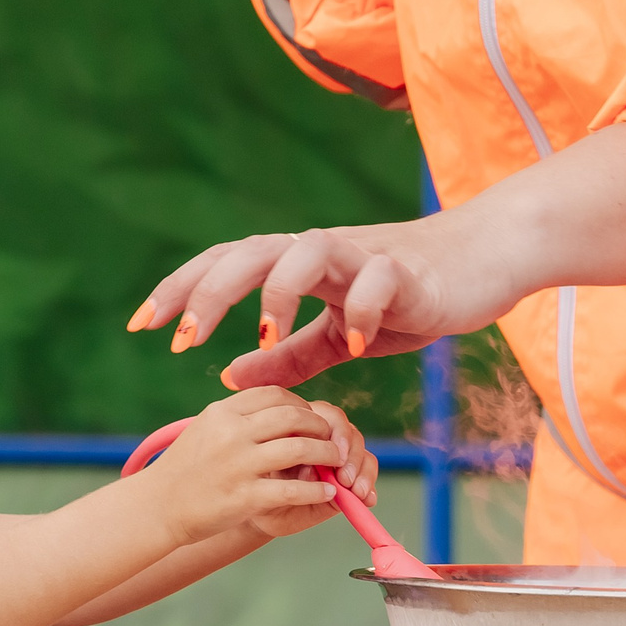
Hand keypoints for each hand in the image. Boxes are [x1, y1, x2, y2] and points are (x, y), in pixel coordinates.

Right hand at [126, 388, 346, 543]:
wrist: (157, 507)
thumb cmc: (185, 470)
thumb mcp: (207, 429)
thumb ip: (239, 417)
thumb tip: (282, 409)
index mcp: (223, 412)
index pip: (275, 394)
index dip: (301, 404)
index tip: (311, 417)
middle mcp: (231, 432)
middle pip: (293, 416)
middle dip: (320, 426)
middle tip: (332, 438)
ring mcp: (238, 464)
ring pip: (300, 448)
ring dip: (326, 454)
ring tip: (336, 463)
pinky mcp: (245, 497)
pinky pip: (293, 490)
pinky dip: (316, 490)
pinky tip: (327, 493)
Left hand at [129, 122, 625, 390]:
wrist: (482, 261)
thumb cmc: (407, 295)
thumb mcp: (339, 333)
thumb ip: (288, 354)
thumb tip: (230, 373)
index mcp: (296, 267)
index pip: (224, 266)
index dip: (181, 291)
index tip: (143, 326)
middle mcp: (319, 252)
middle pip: (248, 254)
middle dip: (209, 292)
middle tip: (183, 338)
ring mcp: (362, 255)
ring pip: (303, 253)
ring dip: (277, 294)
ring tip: (264, 338)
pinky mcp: (406, 269)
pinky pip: (376, 281)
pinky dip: (361, 308)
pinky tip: (355, 342)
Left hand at [248, 400, 380, 539]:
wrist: (263, 513)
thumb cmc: (259, 494)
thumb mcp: (267, 482)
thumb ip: (286, 472)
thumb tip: (312, 470)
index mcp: (299, 428)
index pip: (326, 417)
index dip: (336, 434)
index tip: (335, 459)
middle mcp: (321, 437)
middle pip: (348, 430)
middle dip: (351, 455)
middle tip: (346, 479)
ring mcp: (337, 454)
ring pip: (361, 449)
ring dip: (363, 470)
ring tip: (356, 493)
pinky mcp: (350, 474)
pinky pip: (367, 470)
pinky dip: (369, 484)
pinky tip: (367, 500)